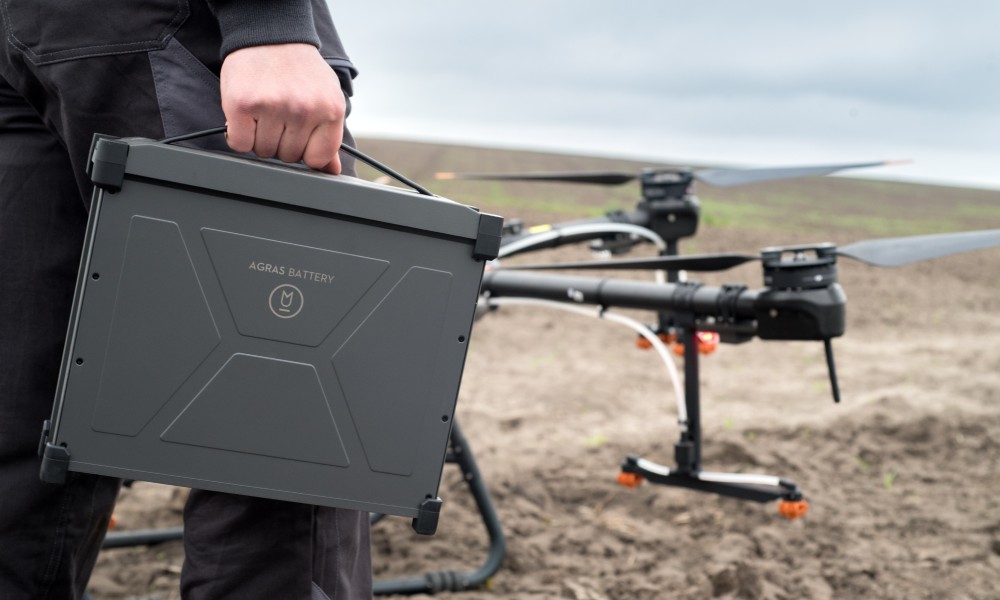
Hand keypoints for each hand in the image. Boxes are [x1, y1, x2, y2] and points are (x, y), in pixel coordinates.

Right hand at [220, 43, 346, 173]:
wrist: (270, 35)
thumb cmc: (299, 70)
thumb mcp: (325, 97)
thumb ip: (328, 136)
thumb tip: (332, 170)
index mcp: (330, 110)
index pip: (317, 158)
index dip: (304, 151)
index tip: (299, 137)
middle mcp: (304, 110)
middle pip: (288, 156)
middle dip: (281, 141)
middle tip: (278, 115)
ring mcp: (274, 107)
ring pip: (264, 151)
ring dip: (259, 138)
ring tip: (264, 112)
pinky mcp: (244, 105)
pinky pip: (240, 144)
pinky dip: (239, 135)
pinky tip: (246, 116)